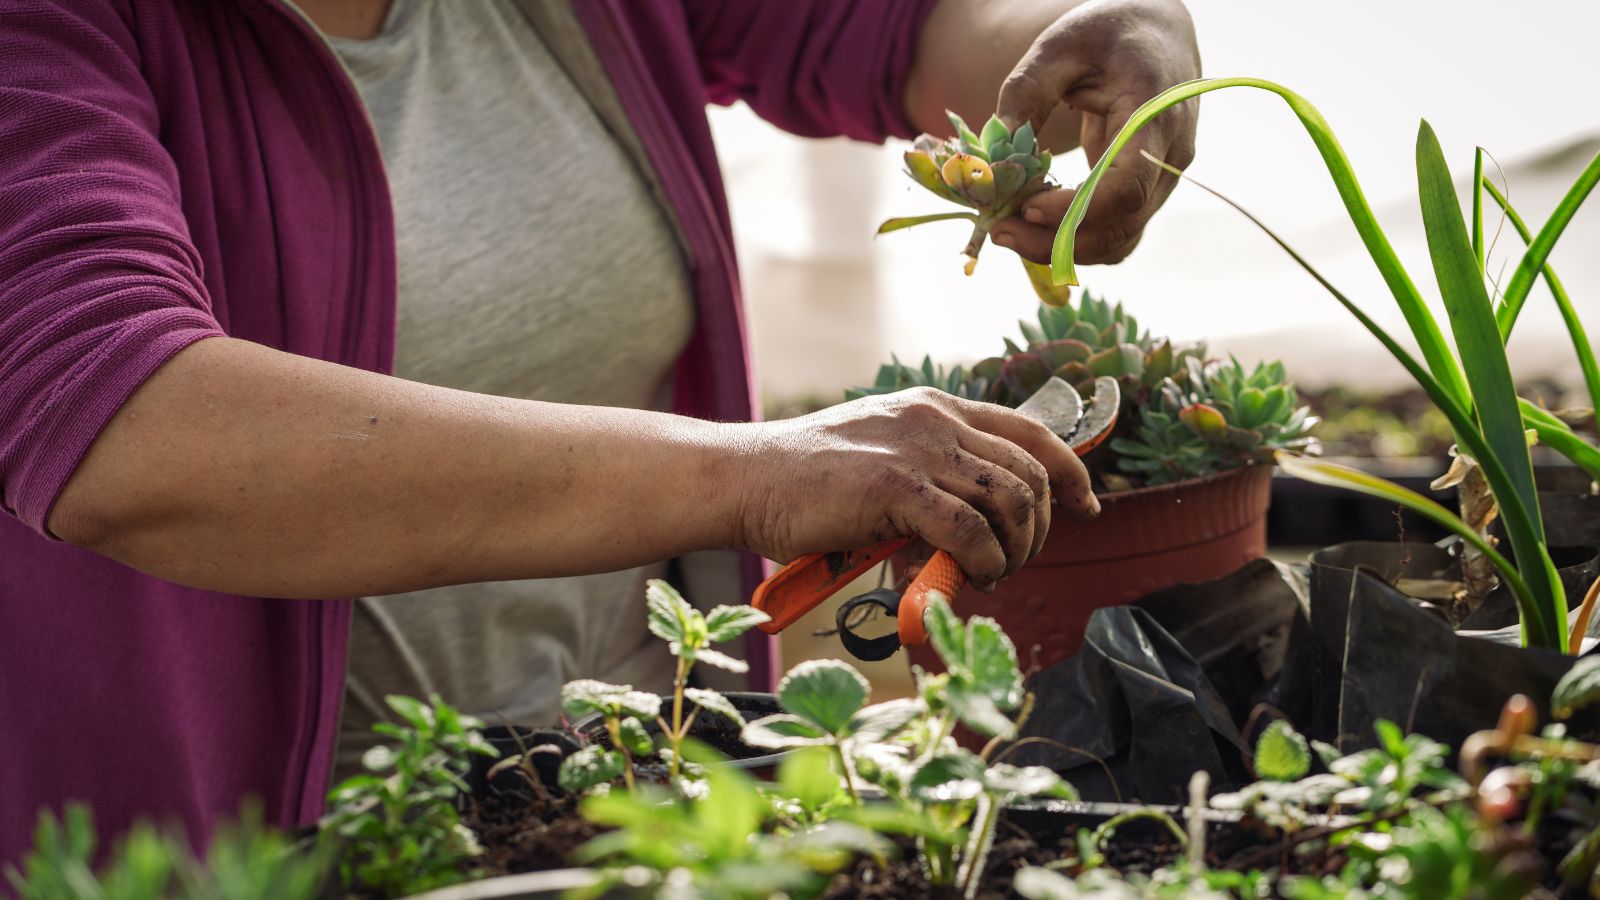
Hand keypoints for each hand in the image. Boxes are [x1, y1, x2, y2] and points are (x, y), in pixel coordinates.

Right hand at [733, 388, 1096, 589]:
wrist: (744, 479)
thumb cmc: (802, 484)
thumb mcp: (881, 462)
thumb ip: (930, 482)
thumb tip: (972, 535)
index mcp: (935, 406)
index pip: (1029, 431)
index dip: (1069, 471)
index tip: (1088, 506)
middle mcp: (936, 418)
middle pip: (1031, 471)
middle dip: (1041, 527)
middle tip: (1017, 563)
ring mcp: (918, 449)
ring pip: (1011, 500)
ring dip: (1017, 549)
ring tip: (993, 575)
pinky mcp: (896, 486)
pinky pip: (969, 531)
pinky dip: (984, 562)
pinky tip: (971, 578)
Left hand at [987, 0, 1199, 265]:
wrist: (1156, 32)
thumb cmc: (1108, 32)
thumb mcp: (1061, 46)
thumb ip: (1027, 92)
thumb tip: (995, 155)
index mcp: (1156, 115)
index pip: (1128, 186)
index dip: (1078, 210)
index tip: (1027, 208)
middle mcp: (1170, 156)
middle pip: (1122, 225)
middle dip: (1057, 241)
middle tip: (999, 232)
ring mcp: (1162, 178)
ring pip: (1120, 239)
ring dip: (1063, 248)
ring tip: (1008, 232)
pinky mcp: (1145, 189)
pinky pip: (1115, 231)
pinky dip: (1076, 240)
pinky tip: (1034, 227)